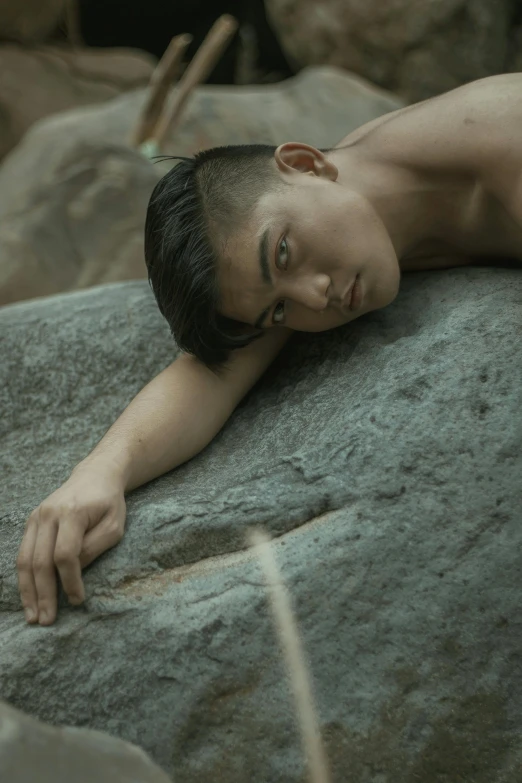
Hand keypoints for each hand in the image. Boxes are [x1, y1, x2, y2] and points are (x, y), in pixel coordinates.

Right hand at [17, 463, 125, 625]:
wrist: (95, 475)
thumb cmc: (109, 503)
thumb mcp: (114, 525)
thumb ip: (94, 548)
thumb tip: (73, 572)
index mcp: (72, 513)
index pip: (65, 554)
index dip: (70, 581)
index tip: (78, 600)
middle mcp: (48, 514)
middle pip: (40, 561)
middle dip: (43, 594)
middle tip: (46, 620)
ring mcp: (36, 517)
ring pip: (24, 560)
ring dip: (28, 591)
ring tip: (33, 616)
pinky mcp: (31, 522)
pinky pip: (22, 554)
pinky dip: (24, 578)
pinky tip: (28, 596)